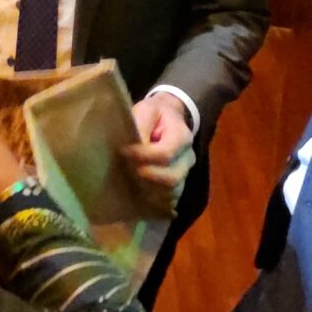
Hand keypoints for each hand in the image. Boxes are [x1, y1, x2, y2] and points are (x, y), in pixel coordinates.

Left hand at [125, 92, 195, 215]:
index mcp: (182, 137)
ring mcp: (184, 175)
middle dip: (145, 176)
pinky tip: (137, 192)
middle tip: (126, 169)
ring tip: (129, 179)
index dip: (143, 156)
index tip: (124, 152)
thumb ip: (140, 125)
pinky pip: (168, 201)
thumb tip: (131, 147)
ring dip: (147, 190)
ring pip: (170, 193)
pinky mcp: (177, 186)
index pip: (165, 154)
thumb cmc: (154, 115)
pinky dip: (153, 200)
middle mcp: (187, 159)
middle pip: (170, 178)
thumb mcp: (146, 110)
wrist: (167, 120)